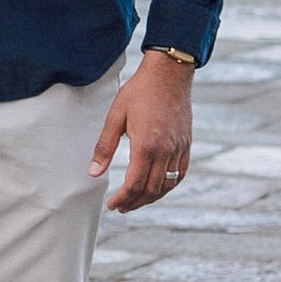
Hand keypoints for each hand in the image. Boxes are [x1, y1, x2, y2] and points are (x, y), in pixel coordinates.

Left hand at [91, 52, 193, 211]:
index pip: (134, 184)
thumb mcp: (115, 116)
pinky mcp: (186, 144)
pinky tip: (158, 188)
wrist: (169, 74)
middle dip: (135, 203)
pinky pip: (179, 174)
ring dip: (151, 198)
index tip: (112, 204)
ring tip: (136, 201)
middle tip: (121, 207)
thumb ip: (105, 147)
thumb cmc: (140, 91)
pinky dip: (168, 186)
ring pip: (167, 185)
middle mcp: (166, 151)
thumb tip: (94, 171)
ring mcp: (179, 149)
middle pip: (151, 190)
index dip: (122, 198)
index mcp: (146, 145)